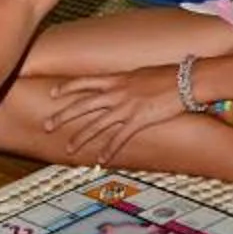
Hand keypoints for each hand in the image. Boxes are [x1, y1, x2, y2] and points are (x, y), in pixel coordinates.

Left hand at [44, 67, 185, 161]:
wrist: (186, 79)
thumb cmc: (167, 74)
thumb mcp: (140, 73)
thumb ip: (126, 80)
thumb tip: (119, 82)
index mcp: (116, 78)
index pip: (84, 82)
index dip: (67, 88)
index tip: (52, 94)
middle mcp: (117, 93)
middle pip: (83, 106)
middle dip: (63, 116)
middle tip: (46, 126)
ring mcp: (126, 107)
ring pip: (96, 125)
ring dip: (80, 138)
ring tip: (68, 149)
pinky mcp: (139, 120)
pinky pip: (119, 138)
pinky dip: (108, 150)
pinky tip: (100, 160)